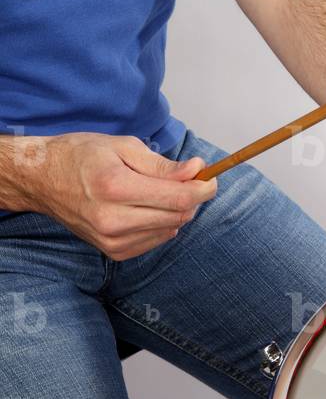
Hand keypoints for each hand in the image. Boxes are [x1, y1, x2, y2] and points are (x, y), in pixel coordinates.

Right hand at [20, 133, 215, 259]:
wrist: (41, 180)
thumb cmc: (81, 156)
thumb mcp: (123, 147)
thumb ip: (163, 164)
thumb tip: (197, 171)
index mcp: (116, 187)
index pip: (179, 197)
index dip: (203, 189)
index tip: (210, 179)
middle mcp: (113, 219)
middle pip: (179, 215)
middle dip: (192, 198)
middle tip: (187, 181)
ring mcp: (112, 239)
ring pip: (171, 229)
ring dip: (176, 211)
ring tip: (159, 192)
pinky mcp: (113, 251)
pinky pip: (156, 240)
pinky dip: (162, 224)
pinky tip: (147, 209)